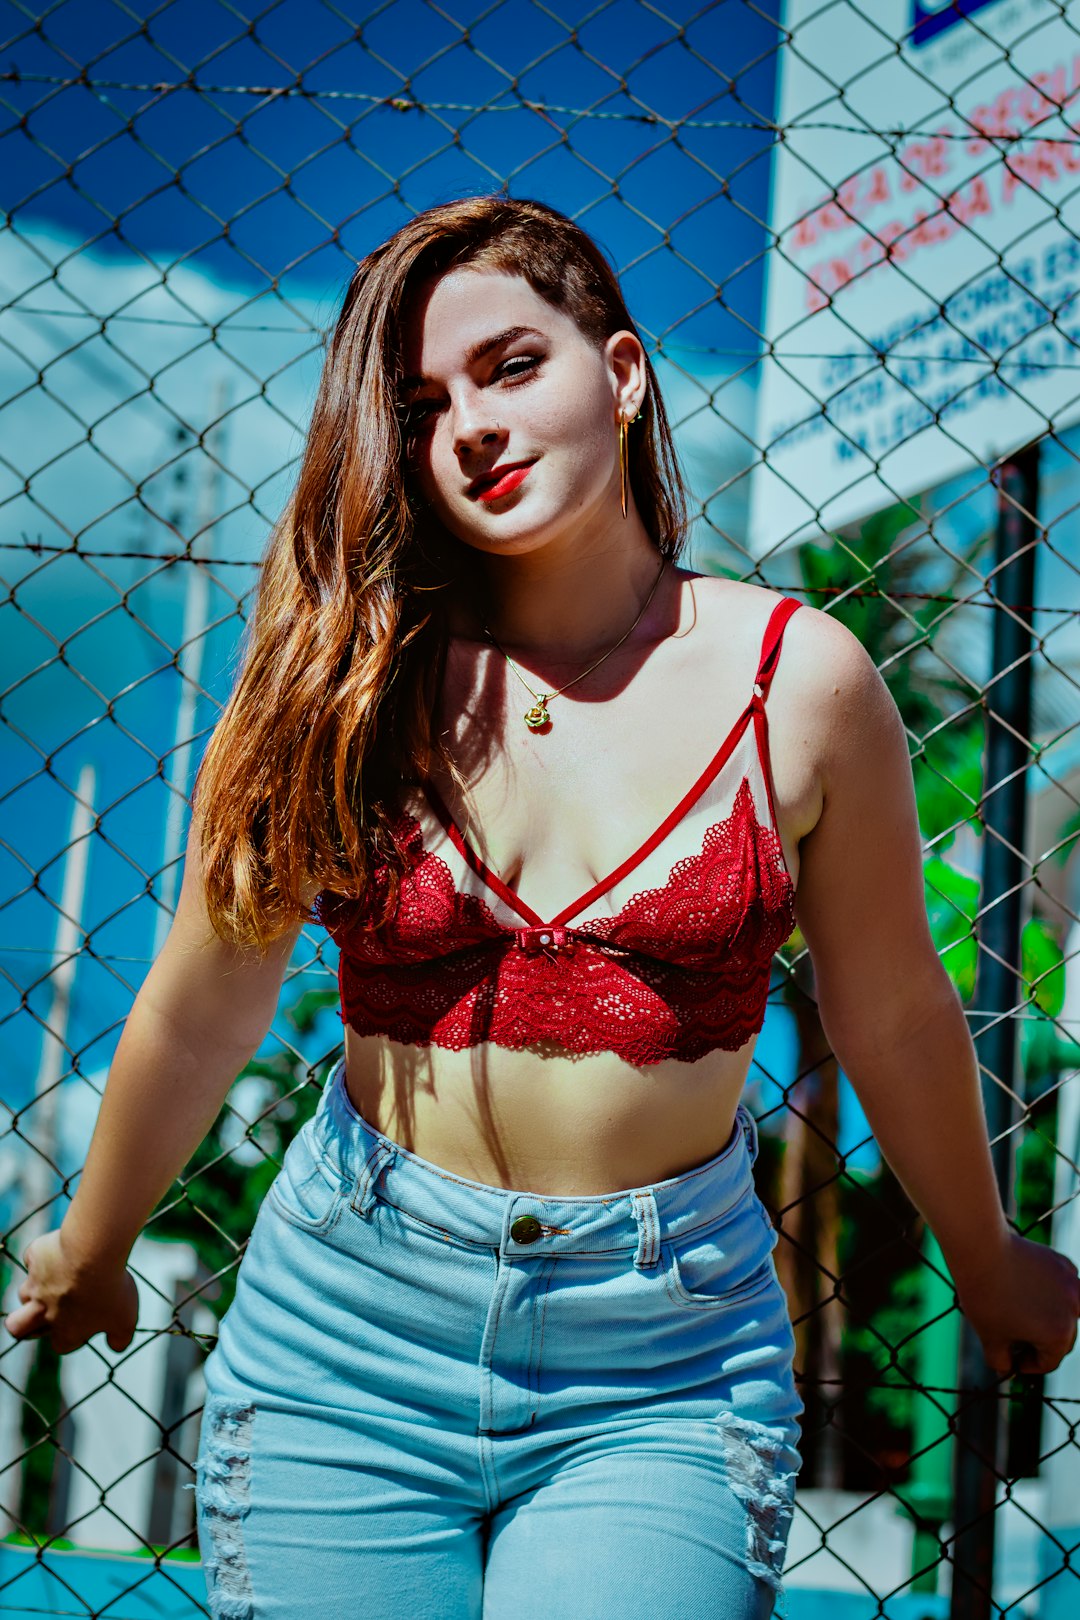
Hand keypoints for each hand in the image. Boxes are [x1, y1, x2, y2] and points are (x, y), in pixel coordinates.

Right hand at [3, 1228, 137, 1355]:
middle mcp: (43, 1311)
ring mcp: (36, 1284)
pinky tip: (61, 1249)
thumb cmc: (110, 1288)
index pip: (60, 1344)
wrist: (93, 1251)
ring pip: (24, 1293)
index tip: (87, 1321)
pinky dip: (43, 1256)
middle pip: (16, 1327)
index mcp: (65, 1332)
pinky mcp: (34, 1258)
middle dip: (24, 1324)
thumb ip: (120, 1339)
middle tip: (42, 1312)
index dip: (72, 1335)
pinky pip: (33, 1258)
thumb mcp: (125, 1320)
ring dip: (37, 1288)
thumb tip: (116, 1347)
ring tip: (61, 1276)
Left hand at [952, 1230, 1079, 1376]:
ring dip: (1050, 1318)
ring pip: (1066, 1312)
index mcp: (1059, 1335)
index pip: (1048, 1362)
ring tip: (1024, 1315)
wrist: (981, 1250)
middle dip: (1039, 1343)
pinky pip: (1064, 1287)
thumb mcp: (989, 1337)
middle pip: (1061, 1339)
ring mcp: (1071, 1285)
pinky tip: (1032, 1291)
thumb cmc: (985, 1296)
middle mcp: (1073, 1311)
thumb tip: (1007, 1369)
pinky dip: (1053, 1293)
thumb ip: (1001, 1361)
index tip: (1012, 1358)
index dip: (1027, 1365)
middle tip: (1015, 1340)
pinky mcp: (1062, 1264)